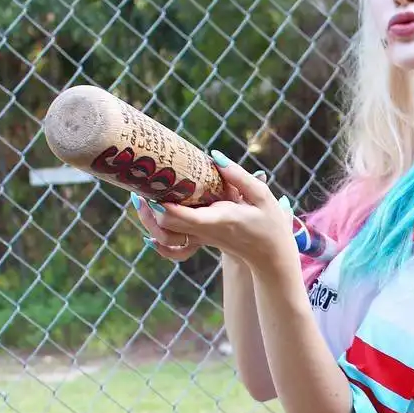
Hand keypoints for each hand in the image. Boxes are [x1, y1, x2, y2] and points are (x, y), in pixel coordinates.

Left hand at [142, 154, 294, 274]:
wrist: (271, 257)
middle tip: (143, 183)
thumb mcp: (262, 196)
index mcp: (220, 219)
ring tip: (142, 199)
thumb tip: (213, 155)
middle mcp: (206, 231)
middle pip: (167, 226)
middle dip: (149, 207)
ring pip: (165, 238)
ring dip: (149, 222)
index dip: (165, 207)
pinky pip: (173, 248)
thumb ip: (238, 176)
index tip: (152, 192)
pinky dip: (159, 243)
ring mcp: (201, 239)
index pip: (186, 217)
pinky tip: (149, 233)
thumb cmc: (270, 224)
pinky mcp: (200, 241)